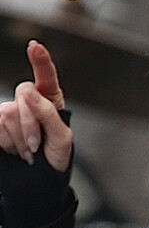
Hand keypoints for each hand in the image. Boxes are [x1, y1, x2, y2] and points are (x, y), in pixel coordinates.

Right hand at [0, 40, 71, 171]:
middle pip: (24, 94)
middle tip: (38, 145)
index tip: (34, 46)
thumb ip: (48, 113)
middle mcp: (30, 102)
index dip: (40, 60)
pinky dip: (8, 142)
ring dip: (20, 137)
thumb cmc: (57, 157)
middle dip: (31, 123)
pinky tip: (15, 151)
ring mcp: (12, 113)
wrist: (39, 182)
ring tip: (29, 151)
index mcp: (52, 100)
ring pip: (8, 112)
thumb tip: (30, 92)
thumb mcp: (62, 137)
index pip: (46, 76)